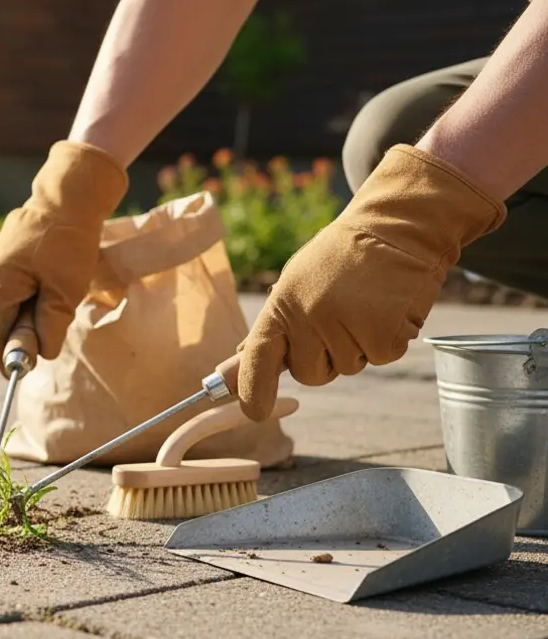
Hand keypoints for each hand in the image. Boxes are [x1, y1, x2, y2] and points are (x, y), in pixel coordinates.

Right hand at [0, 141, 127, 374]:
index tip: (15, 376)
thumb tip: (42, 354)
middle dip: (16, 336)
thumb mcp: (65, 290)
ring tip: (50, 319)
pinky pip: (12, 284)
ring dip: (24, 316)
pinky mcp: (7, 251)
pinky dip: (27, 298)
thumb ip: (50, 325)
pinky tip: (47, 295)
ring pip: (6, 300)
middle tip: (39, 352)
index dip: (4, 357)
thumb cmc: (69, 242)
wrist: (69, 193)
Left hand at [236, 144, 506, 419]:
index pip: (258, 356)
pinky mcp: (383, 335)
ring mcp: (345, 327)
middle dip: (326, 358)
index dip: (251, 387)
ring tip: (367, 302)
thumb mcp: (297, 282)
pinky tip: (389, 306)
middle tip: (342, 317)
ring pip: (348, 367)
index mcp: (282, 303)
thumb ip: (275, 326)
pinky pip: (381, 357)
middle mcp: (308, 318)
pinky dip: (389, 339)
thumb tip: (239, 363)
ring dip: (360, 344)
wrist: (398, 226)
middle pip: (310, 374)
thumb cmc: (344, 257)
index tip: (253, 412)